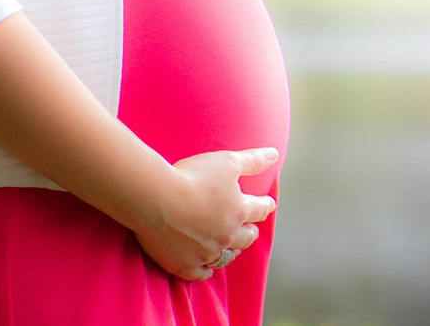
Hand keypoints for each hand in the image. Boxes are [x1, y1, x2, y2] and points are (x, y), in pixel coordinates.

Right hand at [131, 147, 278, 280]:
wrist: (155, 198)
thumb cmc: (191, 176)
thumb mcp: (227, 161)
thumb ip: (252, 160)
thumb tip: (274, 154)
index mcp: (239, 211)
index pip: (260, 209)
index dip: (265, 205)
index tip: (268, 204)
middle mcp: (226, 235)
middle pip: (246, 237)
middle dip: (250, 231)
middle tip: (252, 229)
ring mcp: (206, 253)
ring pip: (226, 257)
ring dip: (231, 251)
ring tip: (233, 248)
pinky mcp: (184, 264)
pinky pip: (200, 274)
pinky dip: (205, 271)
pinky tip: (207, 270)